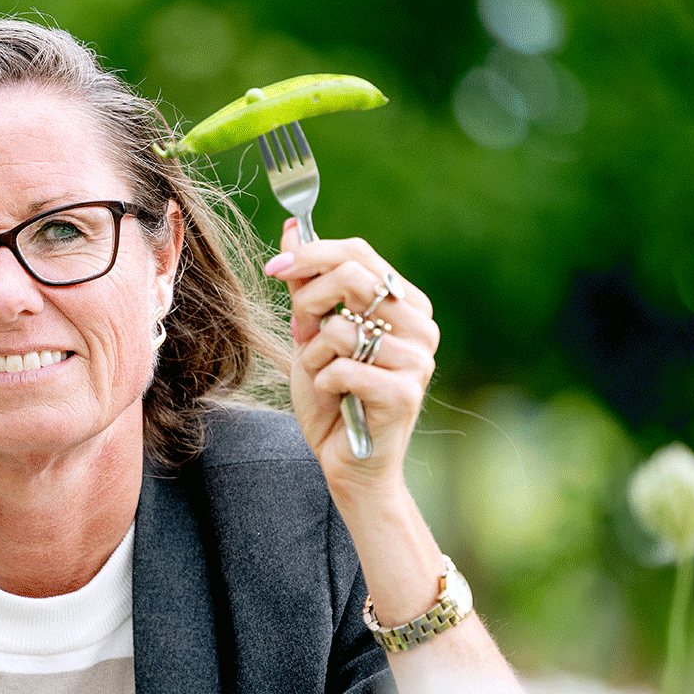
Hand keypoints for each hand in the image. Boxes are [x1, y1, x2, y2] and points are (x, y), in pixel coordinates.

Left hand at [265, 221, 438, 503]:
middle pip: (352, 278)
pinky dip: (322, 381)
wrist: (348, 463)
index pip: (359, 253)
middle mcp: (420, 325)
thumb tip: (291, 230)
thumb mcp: (311, 335)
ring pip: (341, 327)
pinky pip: (341, 367)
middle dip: (308, 302)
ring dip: (313, 353)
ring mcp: (418, 359)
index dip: (311, 254)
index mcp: (405, 303)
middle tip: (299, 331)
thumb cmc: (332, 397)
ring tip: (322, 374)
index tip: (273, 268)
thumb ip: (305, 286)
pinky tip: (334, 397)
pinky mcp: (405, 392)